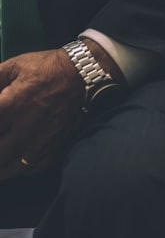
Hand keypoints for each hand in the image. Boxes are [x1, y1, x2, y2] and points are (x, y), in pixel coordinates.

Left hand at [0, 48, 84, 178]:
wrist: (82, 77)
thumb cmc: (46, 69)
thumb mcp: (12, 66)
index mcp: (10, 105)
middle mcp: (24, 128)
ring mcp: (41, 141)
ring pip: (12, 167)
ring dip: (1, 168)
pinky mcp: (55, 147)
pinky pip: (33, 169)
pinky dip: (19, 171)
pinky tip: (13, 167)